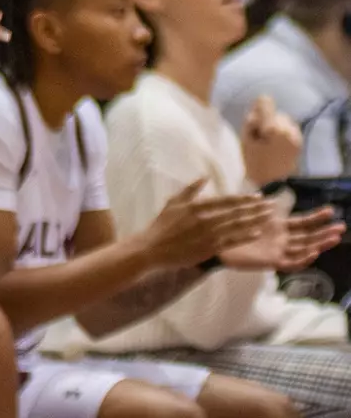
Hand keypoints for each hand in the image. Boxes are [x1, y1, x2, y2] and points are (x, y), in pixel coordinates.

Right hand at [142, 179, 275, 268]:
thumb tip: (204, 177)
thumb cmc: (162, 224)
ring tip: (269, 217)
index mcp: (196, 207)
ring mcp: (209, 235)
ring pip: (238, 226)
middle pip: (236, 213)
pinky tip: (257, 233)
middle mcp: (205, 220)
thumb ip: (190, 190)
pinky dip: (245, 236)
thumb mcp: (172, 202)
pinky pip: (232, 242)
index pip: (227, 201)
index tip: (258, 196)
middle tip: (271, 205)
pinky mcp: (210, 249)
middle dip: (256, 208)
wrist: (153, 248)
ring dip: (256, 221)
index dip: (244, 199)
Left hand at [220, 205, 346, 272]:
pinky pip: (291, 263)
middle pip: (308, 236)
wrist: (214, 241)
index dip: (316, 217)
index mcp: (277, 227)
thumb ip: (262, 208)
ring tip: (334, 238)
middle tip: (342, 227)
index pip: (302, 222)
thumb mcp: (248, 212)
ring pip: (304, 249)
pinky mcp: (271, 261)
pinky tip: (314, 252)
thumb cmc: (230, 227)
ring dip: (320, 244)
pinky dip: (303, 258)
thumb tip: (273, 198)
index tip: (330, 210)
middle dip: (325, 232)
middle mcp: (281, 240)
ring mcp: (278, 251)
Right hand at [240, 95, 302, 186]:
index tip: (254, 116)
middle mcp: (288, 129)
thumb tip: (257, 106)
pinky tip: (276, 144)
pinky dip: (283, 132)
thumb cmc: (254, 162)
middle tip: (260, 135)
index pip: (266, 103)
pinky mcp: (300, 142)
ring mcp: (296, 136)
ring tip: (269, 140)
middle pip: (276, 113)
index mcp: (273, 128)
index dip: (258, 106)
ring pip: (284, 120)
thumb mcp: (246, 139)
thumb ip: (251, 120)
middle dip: (268, 120)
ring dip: (276, 125)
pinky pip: (290, 129)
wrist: (271, 183)